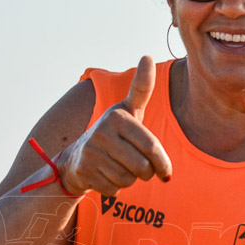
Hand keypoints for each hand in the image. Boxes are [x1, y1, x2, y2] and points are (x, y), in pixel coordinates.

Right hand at [56, 56, 172, 195]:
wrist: (77, 158)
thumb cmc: (114, 133)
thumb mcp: (128, 110)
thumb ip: (141, 88)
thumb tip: (146, 55)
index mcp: (118, 117)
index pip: (151, 147)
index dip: (162, 163)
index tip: (166, 173)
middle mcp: (102, 132)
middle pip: (143, 168)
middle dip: (145, 172)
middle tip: (137, 165)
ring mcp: (92, 153)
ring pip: (130, 180)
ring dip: (129, 179)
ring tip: (118, 166)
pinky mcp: (85, 173)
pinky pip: (115, 189)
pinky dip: (115, 187)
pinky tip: (106, 175)